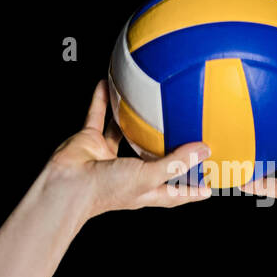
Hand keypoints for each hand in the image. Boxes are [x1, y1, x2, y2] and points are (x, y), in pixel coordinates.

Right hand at [47, 79, 211, 215]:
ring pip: (125, 134)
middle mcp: (129, 172)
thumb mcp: (149, 177)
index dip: (190, 191)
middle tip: (187, 135)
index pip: (173, 192)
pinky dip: (102, 100)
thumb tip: (204, 150)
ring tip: (149, 104)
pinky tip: (108, 83)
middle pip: (153, 161)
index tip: (208, 187)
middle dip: (168, 151)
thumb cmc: (107, 189)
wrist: (68, 184)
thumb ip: (176, 162)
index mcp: (144, 189)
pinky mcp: (90, 140)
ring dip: (134, 120)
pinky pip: (98, 115)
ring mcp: (109, 156)